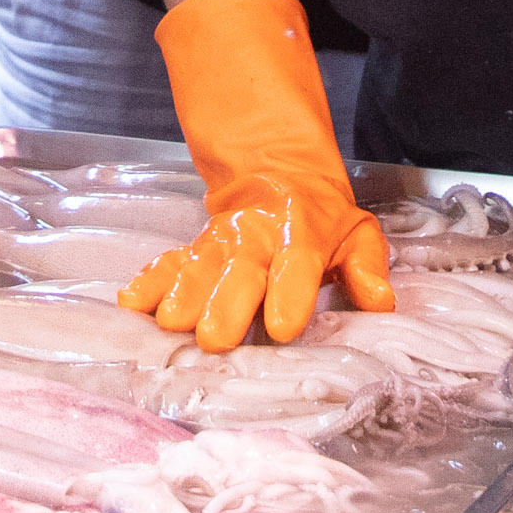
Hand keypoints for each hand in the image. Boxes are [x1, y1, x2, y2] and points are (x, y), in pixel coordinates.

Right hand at [125, 188, 393, 353]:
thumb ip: (367, 267)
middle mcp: (258, 240)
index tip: (282, 326)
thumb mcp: (356, 234)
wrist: (277, 174)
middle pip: (240, 273)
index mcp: (304, 235)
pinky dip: (150, 282)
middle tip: (214, 338)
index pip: (298, 264)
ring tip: (171, 323)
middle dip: (227, 305)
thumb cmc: (322, 220)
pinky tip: (132, 303)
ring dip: (185, 296)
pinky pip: (169, 264)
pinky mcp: (194, 250)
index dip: (290, 294)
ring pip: (200, 269)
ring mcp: (221, 244)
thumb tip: (379, 300)